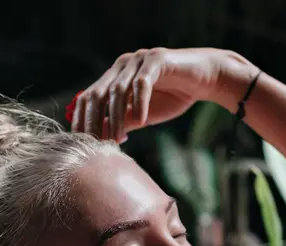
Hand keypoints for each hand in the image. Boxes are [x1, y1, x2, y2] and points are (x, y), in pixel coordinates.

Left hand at [70, 47, 251, 142]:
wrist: (204, 80)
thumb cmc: (171, 98)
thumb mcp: (140, 116)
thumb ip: (119, 123)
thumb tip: (98, 137)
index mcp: (113, 77)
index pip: (88, 97)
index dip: (82, 119)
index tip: (81, 143)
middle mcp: (122, 65)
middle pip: (97, 93)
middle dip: (94, 121)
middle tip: (95, 145)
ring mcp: (138, 60)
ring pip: (118, 90)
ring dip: (115, 117)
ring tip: (117, 139)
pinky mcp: (156, 59)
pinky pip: (142, 83)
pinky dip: (139, 103)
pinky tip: (141, 121)